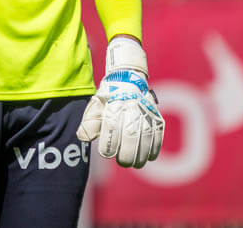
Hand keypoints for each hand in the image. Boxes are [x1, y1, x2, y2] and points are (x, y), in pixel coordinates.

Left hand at [76, 37, 164, 167]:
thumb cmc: (109, 98)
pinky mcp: (156, 117)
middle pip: (130, 135)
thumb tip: (83, 137)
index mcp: (113, 107)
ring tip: (135, 163)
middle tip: (122, 161)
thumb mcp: (95, 106)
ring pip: (145, 138)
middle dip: (126, 154)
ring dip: (141, 154)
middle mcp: (130, 110)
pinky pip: (158, 135)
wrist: (128, 80)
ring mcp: (145, 114)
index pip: (111, 129)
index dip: (109, 145)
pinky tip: (149, 156)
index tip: (106, 154)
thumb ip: (88, 123)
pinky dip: (154, 148)